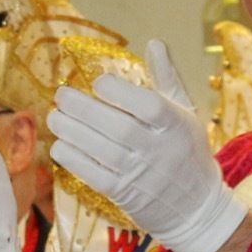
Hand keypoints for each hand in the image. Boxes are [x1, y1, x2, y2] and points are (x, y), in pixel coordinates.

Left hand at [47, 39, 247, 251]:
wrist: (197, 209)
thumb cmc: (188, 154)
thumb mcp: (186, 114)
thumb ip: (168, 79)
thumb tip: (154, 42)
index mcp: (177, 125)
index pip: (149, 106)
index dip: (120, 92)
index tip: (98, 82)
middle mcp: (160, 150)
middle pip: (119, 126)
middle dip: (85, 109)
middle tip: (62, 96)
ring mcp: (142, 175)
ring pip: (103, 150)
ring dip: (72, 132)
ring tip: (54, 117)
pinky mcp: (125, 195)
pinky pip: (95, 175)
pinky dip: (74, 160)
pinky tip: (59, 145)